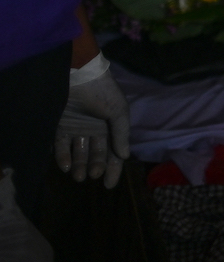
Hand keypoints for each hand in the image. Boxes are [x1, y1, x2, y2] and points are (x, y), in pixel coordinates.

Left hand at [54, 54, 130, 188]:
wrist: (80, 75)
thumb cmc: (104, 93)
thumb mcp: (119, 112)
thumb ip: (121, 134)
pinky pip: (62, 146)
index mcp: (112, 128)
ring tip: (78, 176)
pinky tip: (65, 166)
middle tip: (92, 175)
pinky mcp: (61, 127)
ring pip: (79, 153)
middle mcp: (95, 130)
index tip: (108, 185)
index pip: (114, 152)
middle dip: (95, 167)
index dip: (113, 169)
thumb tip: (124, 157)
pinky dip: (63, 157)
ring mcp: (77, 129)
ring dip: (79, 165)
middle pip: (96, 155)